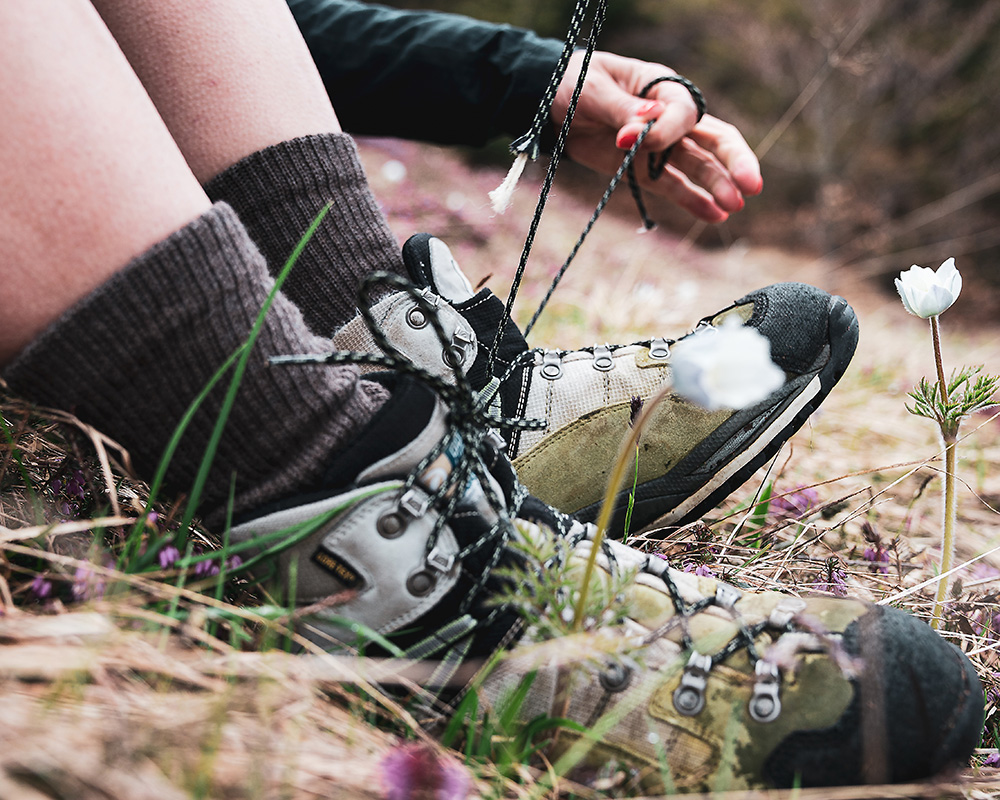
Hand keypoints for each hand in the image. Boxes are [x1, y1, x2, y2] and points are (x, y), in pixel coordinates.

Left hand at [552, 51, 761, 222]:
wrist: (549, 105)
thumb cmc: (573, 85)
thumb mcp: (591, 90)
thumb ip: (621, 107)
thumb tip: (647, 120)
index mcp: (661, 87)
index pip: (683, 111)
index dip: (665, 129)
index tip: (629, 139)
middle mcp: (669, 117)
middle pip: (713, 138)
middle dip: (733, 160)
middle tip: (750, 184)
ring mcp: (660, 146)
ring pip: (698, 165)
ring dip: (716, 187)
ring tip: (733, 208)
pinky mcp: (644, 169)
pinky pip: (674, 186)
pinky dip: (693, 201)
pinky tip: (715, 215)